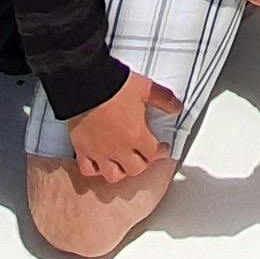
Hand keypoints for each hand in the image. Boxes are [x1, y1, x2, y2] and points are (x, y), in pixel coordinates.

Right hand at [63, 71, 177, 186]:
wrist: (86, 84)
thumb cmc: (114, 86)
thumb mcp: (146, 88)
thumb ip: (164, 99)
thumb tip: (176, 107)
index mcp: (137, 135)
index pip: (154, 154)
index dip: (161, 152)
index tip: (161, 149)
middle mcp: (119, 148)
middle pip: (135, 168)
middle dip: (143, 163)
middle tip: (143, 155)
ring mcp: (100, 151)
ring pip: (113, 175)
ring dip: (120, 170)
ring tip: (123, 162)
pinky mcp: (83, 149)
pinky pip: (89, 169)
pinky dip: (95, 169)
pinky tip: (99, 162)